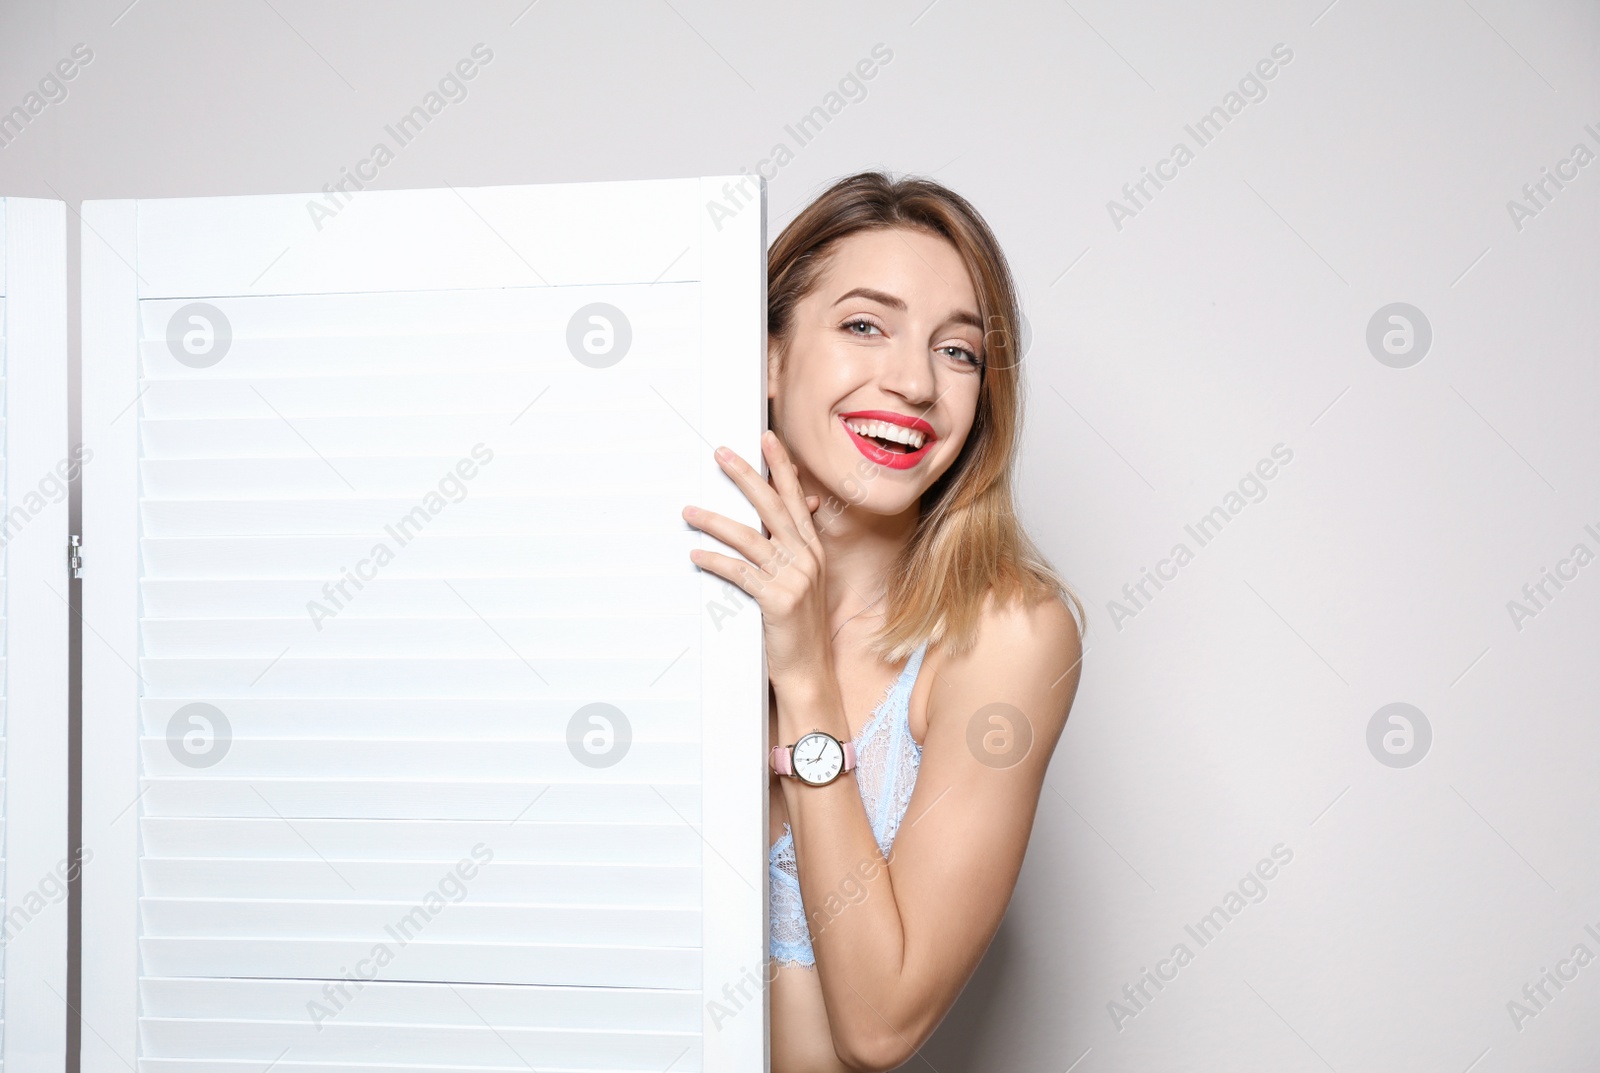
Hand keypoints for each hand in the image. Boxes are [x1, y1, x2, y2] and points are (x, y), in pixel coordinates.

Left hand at [683, 430, 830, 689]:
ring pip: (749, 538)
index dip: (781, 468)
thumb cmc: (800, 626)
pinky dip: (715, 561)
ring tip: (688, 511)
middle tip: (722, 454)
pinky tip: (696, 555)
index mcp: (812, 550)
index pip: (795, 499)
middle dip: (746, 477)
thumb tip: (792, 513)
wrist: (809, 670)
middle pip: (772, 507)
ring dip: (715, 521)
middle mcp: (807, 558)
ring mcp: (794, 579)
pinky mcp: (778, 600)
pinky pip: (739, 573)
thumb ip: (794, 548)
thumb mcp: (804, 581)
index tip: (767, 439)